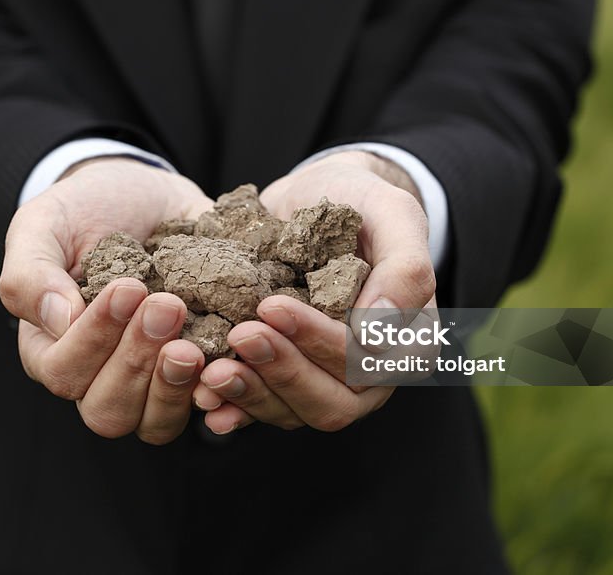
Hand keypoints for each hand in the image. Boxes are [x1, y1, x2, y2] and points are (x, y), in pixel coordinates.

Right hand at [0, 157, 213, 443]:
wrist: (145, 196)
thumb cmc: (83, 212)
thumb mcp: (44, 226)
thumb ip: (31, 274)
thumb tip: (58, 320)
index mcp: (53, 349)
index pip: (64, 371)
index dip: (94, 339)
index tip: (128, 287)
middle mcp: (100, 377)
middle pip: (109, 410)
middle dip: (137, 361)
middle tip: (168, 306)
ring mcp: (151, 382)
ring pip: (156, 422)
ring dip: (175, 386)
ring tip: (193, 342)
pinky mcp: (198, 371)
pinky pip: (209, 403)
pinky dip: (221, 390)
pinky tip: (230, 361)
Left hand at [193, 151, 437, 432]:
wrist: (312, 201)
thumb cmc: (360, 202)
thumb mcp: (392, 212)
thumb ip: (405, 267)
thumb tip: (378, 332)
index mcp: (407, 345)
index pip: (367, 364)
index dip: (321, 342)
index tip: (272, 307)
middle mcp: (370, 378)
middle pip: (332, 402)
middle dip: (282, 371)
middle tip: (239, 335)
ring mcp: (325, 385)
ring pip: (293, 412)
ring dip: (252, 393)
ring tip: (211, 370)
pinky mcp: (284, 383)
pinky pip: (262, 410)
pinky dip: (234, 407)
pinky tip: (205, 399)